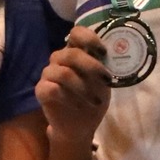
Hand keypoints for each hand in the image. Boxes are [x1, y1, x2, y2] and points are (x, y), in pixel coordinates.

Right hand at [37, 29, 111, 149]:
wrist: (80, 127)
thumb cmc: (92, 100)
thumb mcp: (104, 83)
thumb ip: (105, 67)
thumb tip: (117, 55)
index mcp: (75, 52)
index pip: (76, 33)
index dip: (89, 38)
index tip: (103, 52)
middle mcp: (60, 59)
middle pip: (71, 54)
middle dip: (91, 66)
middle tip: (106, 80)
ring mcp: (49, 74)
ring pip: (63, 73)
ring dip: (83, 87)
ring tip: (96, 101)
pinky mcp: (41, 91)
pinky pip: (52, 89)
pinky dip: (69, 98)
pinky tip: (79, 106)